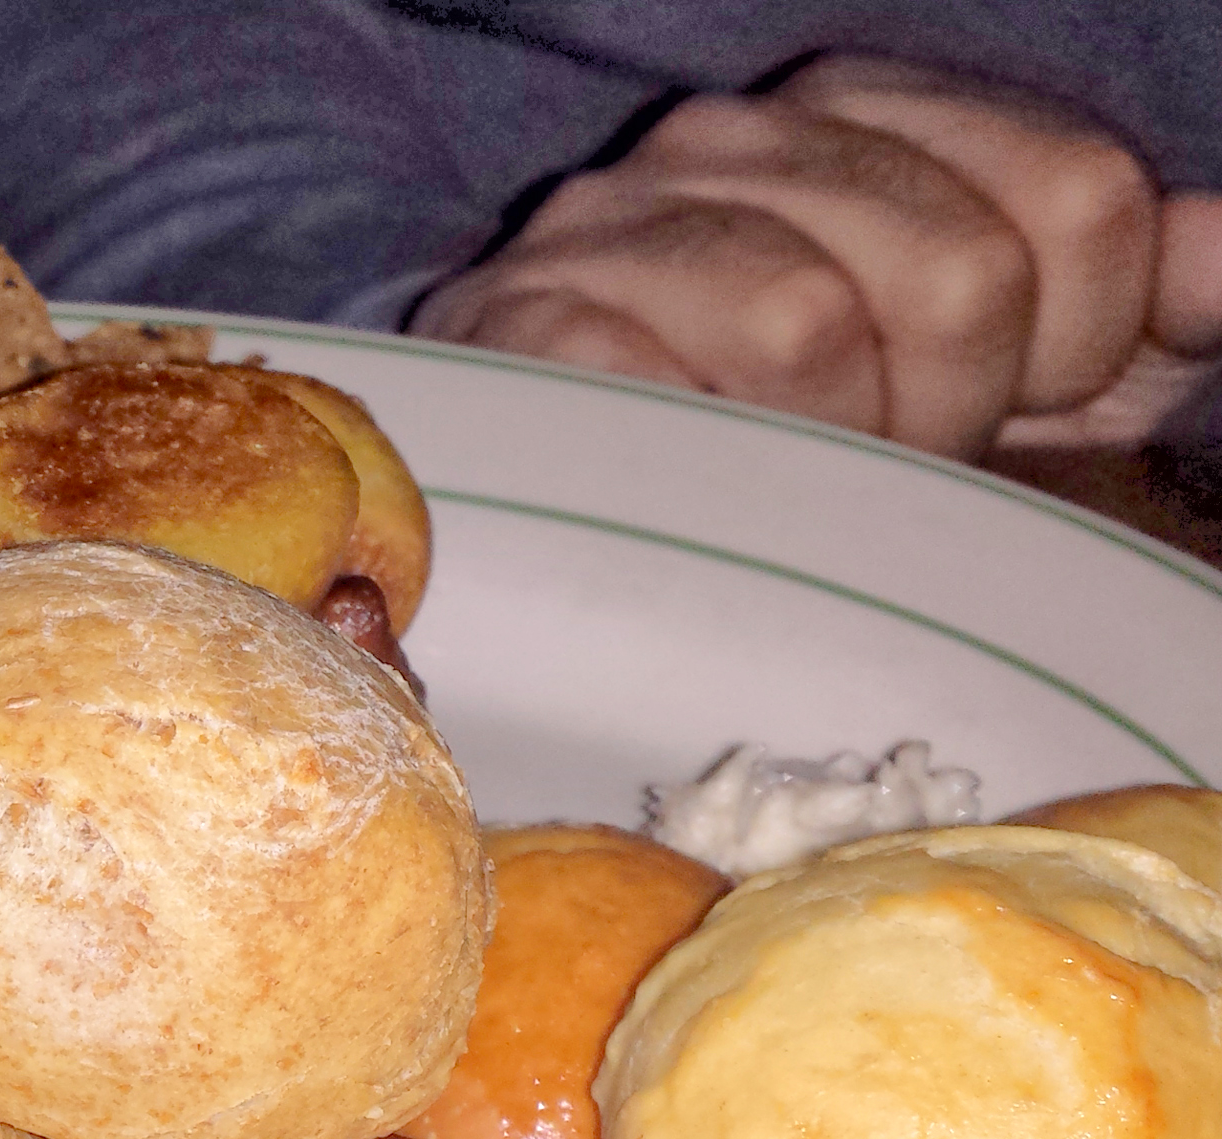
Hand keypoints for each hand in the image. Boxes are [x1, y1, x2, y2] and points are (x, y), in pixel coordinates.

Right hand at [411, 56, 1219, 459]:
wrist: (550, 517)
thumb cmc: (786, 448)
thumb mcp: (996, 371)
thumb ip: (1127, 297)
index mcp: (862, 116)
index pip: (1078, 200)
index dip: (1071, 346)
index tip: (1000, 411)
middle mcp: (731, 139)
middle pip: (958, 271)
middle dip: (942, 412)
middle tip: (872, 466)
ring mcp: (612, 224)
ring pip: (805, 325)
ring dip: (816, 451)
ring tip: (777, 483)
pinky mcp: (517, 324)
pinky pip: (659, 382)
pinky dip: (697, 458)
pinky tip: (687, 480)